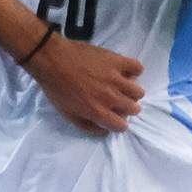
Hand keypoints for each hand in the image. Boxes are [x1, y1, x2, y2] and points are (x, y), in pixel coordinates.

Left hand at [21, 34, 144, 135]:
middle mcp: (110, 97)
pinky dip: (134, 71)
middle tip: (117, 101)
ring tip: (121, 87)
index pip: (122, 126)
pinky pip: (138, 68)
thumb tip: (105, 132)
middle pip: (135, 109)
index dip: (118, 123)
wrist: (52, 60)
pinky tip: (123, 72)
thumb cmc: (57, 88)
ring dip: (131, 92)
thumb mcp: (67, 114)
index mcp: (98, 112)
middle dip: (127, 108)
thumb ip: (87, 127)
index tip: (113, 116)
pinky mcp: (117, 61)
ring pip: (139, 91)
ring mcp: (115, 78)